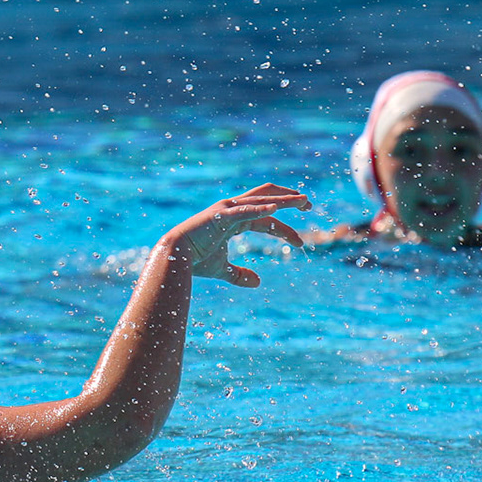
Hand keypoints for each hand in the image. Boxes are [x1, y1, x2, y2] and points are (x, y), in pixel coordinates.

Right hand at [164, 183, 309, 285]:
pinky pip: (246, 210)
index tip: (300, 242)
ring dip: (284, 199)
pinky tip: (278, 208)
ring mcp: (226, 209)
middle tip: (309, 204)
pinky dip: (261, 208)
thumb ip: (240, 275)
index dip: (283, 230)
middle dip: (289, 199)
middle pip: (267, 198)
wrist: (172, 257)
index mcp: (233, 220)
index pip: (266, 220)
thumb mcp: (223, 269)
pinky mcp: (221, 215)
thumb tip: (258, 282)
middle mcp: (232, 210)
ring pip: (262, 200)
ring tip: (305, 201)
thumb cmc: (193, 261)